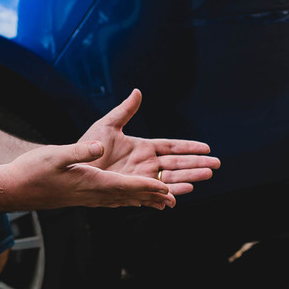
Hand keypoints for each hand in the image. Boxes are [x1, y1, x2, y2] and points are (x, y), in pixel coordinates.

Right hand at [6, 140, 175, 209]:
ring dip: (145, 201)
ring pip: (123, 200)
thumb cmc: (32, 171)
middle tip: (177, 201)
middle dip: (154, 197)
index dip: (147, 187)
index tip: (167, 189)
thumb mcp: (55, 155)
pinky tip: (134, 201)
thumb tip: (99, 147)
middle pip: (131, 197)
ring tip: (164, 203)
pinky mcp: (83, 198)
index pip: (125, 186)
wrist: (13, 189)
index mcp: (90, 183)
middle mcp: (93, 195)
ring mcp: (88, 199)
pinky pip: (113, 200)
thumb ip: (79, 151)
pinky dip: (129, 200)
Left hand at [76, 89, 220, 198]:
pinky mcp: (133, 191)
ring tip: (205, 177)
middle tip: (216, 165)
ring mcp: (141, 178)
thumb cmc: (87, 145)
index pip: (172, 147)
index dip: (189, 147)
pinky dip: (166, 196)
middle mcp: (146, 164)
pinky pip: (153, 194)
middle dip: (197, 164)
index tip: (207, 147)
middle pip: (177, 164)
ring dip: (188, 179)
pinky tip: (178, 197)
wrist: (71, 166)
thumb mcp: (107, 125)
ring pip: (170, 179)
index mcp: (144, 147)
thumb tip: (137, 91)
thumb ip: (125, 110)